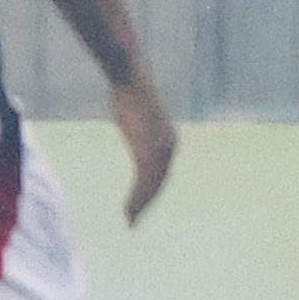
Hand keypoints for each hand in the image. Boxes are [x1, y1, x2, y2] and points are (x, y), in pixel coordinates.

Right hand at [110, 78, 176, 224]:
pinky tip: (129, 212)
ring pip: (152, 187)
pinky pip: (144, 183)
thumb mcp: (135, 112)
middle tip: (133, 220)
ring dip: (141, 206)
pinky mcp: (149, 151)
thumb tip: (131, 115)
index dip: (149, 190)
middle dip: (146, 202)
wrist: (130, 78)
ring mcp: (160, 150)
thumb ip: (137, 124)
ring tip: (130, 221)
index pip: (160, 172)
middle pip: (158, 182)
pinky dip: (137, 200)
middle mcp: (169, 147)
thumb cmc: (130, 90)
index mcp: (167, 140)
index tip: (139, 204)